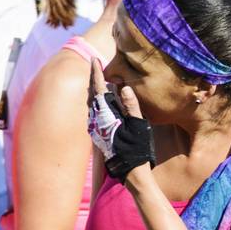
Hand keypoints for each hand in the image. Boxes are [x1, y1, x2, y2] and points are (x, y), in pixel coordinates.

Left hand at [89, 61, 153, 179]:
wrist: (130, 169)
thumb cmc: (137, 146)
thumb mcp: (139, 124)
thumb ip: (131, 105)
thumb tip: (124, 87)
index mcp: (106, 114)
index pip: (98, 89)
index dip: (96, 73)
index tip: (94, 60)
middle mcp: (97, 119)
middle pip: (91, 94)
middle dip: (93, 79)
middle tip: (96, 64)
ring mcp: (96, 126)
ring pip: (91, 102)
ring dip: (95, 89)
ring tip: (100, 78)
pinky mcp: (98, 131)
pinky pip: (94, 110)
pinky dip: (97, 100)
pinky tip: (103, 98)